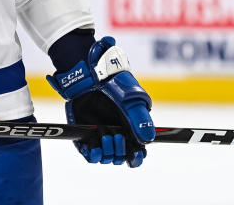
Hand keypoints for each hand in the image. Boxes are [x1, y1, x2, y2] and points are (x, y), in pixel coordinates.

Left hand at [47, 36, 154, 167]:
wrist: (92, 76)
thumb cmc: (116, 85)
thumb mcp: (132, 101)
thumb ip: (141, 120)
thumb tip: (148, 139)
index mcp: (131, 129)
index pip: (136, 152)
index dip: (136, 157)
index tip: (134, 155)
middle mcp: (116, 134)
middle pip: (121, 157)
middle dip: (120, 152)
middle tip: (117, 136)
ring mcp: (100, 135)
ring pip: (106, 157)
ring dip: (107, 152)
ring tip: (105, 135)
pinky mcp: (86, 134)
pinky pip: (89, 154)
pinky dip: (93, 155)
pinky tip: (94, 148)